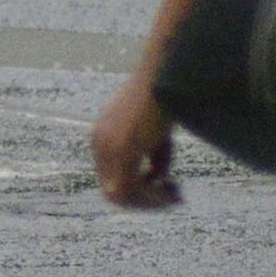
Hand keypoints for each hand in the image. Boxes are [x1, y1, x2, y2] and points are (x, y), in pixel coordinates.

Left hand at [92, 71, 182, 209]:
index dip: (137, 192)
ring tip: (176, 195)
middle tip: (173, 198)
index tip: (164, 188)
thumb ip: (150, 156)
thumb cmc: (162, 99)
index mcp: (102, 138)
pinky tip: (173, 190)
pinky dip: (152, 196)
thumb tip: (157, 179)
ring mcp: (108, 148)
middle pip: (114, 192)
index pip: (111, 180)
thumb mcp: (154, 133)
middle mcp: (98, 145)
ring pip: (121, 195)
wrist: (162, 75)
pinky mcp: (121, 150)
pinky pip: (130, 189)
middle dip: (144, 200)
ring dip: (150, 201)